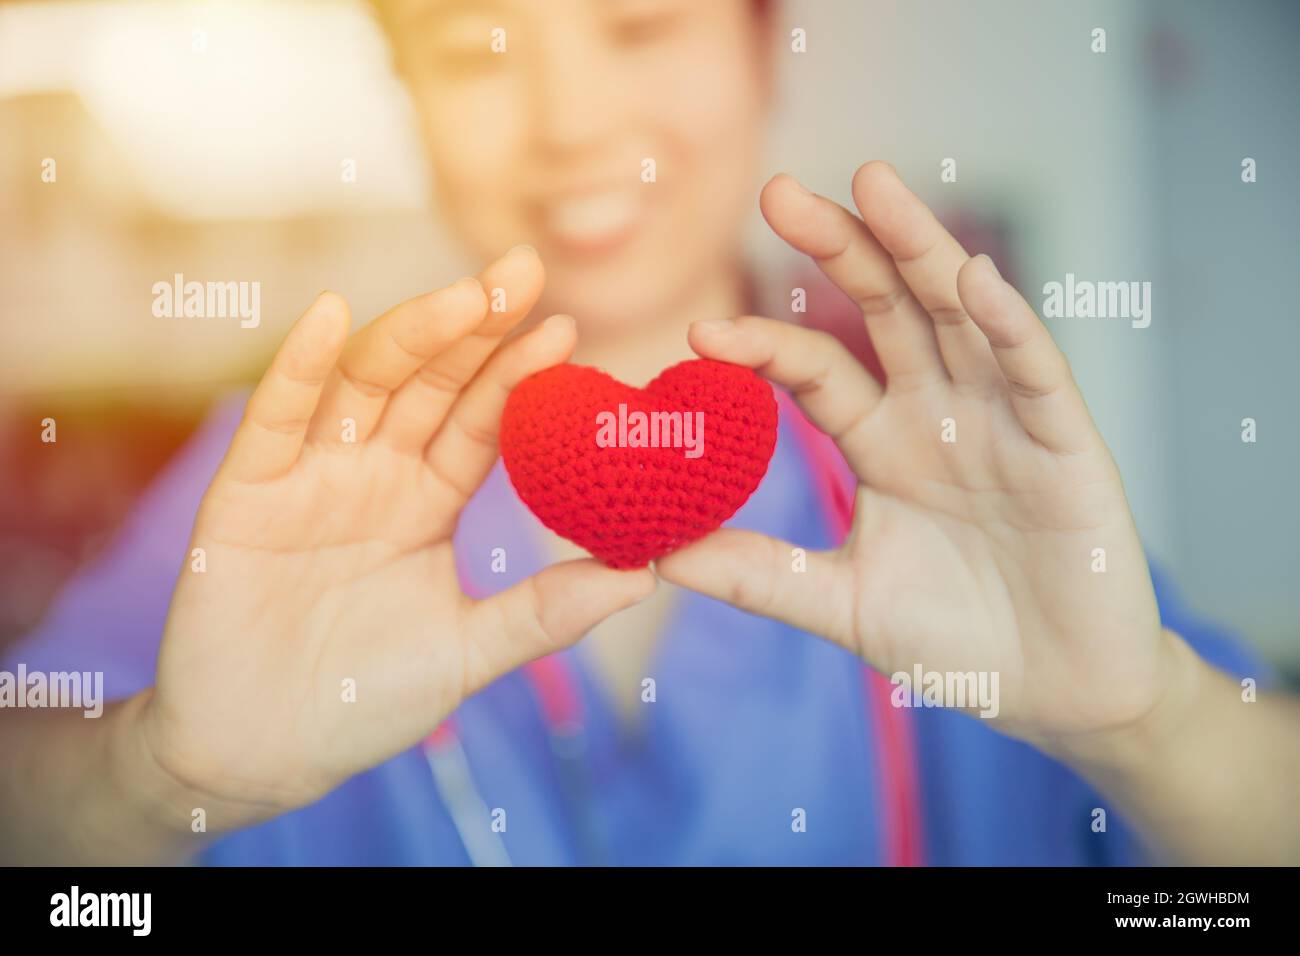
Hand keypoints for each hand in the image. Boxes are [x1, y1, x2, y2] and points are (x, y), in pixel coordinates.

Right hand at [138, 247, 654, 827]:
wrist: (262, 752)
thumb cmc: (364, 700)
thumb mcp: (470, 652)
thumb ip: (547, 612)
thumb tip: (649, 573)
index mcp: (426, 502)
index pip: (479, 423)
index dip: (519, 377)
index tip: (569, 330)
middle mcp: (373, 476)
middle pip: (429, 383)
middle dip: (475, 327)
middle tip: (527, 271)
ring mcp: (310, 478)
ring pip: (364, 385)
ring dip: (412, 333)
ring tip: (467, 295)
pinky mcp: (244, 494)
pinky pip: (273, 418)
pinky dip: (298, 365)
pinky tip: (334, 314)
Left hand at [657, 163, 1173, 750]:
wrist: (1053, 693)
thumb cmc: (954, 640)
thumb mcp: (840, 603)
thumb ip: (756, 574)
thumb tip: (654, 553)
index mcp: (883, 442)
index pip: (816, 372)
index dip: (763, 347)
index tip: (698, 333)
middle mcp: (938, 414)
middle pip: (885, 311)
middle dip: (838, 249)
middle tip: (778, 191)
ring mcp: (1002, 420)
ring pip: (957, 316)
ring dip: (918, 249)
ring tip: (872, 183)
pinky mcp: (1066, 443)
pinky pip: (1034, 372)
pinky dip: (1007, 325)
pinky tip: (970, 279)